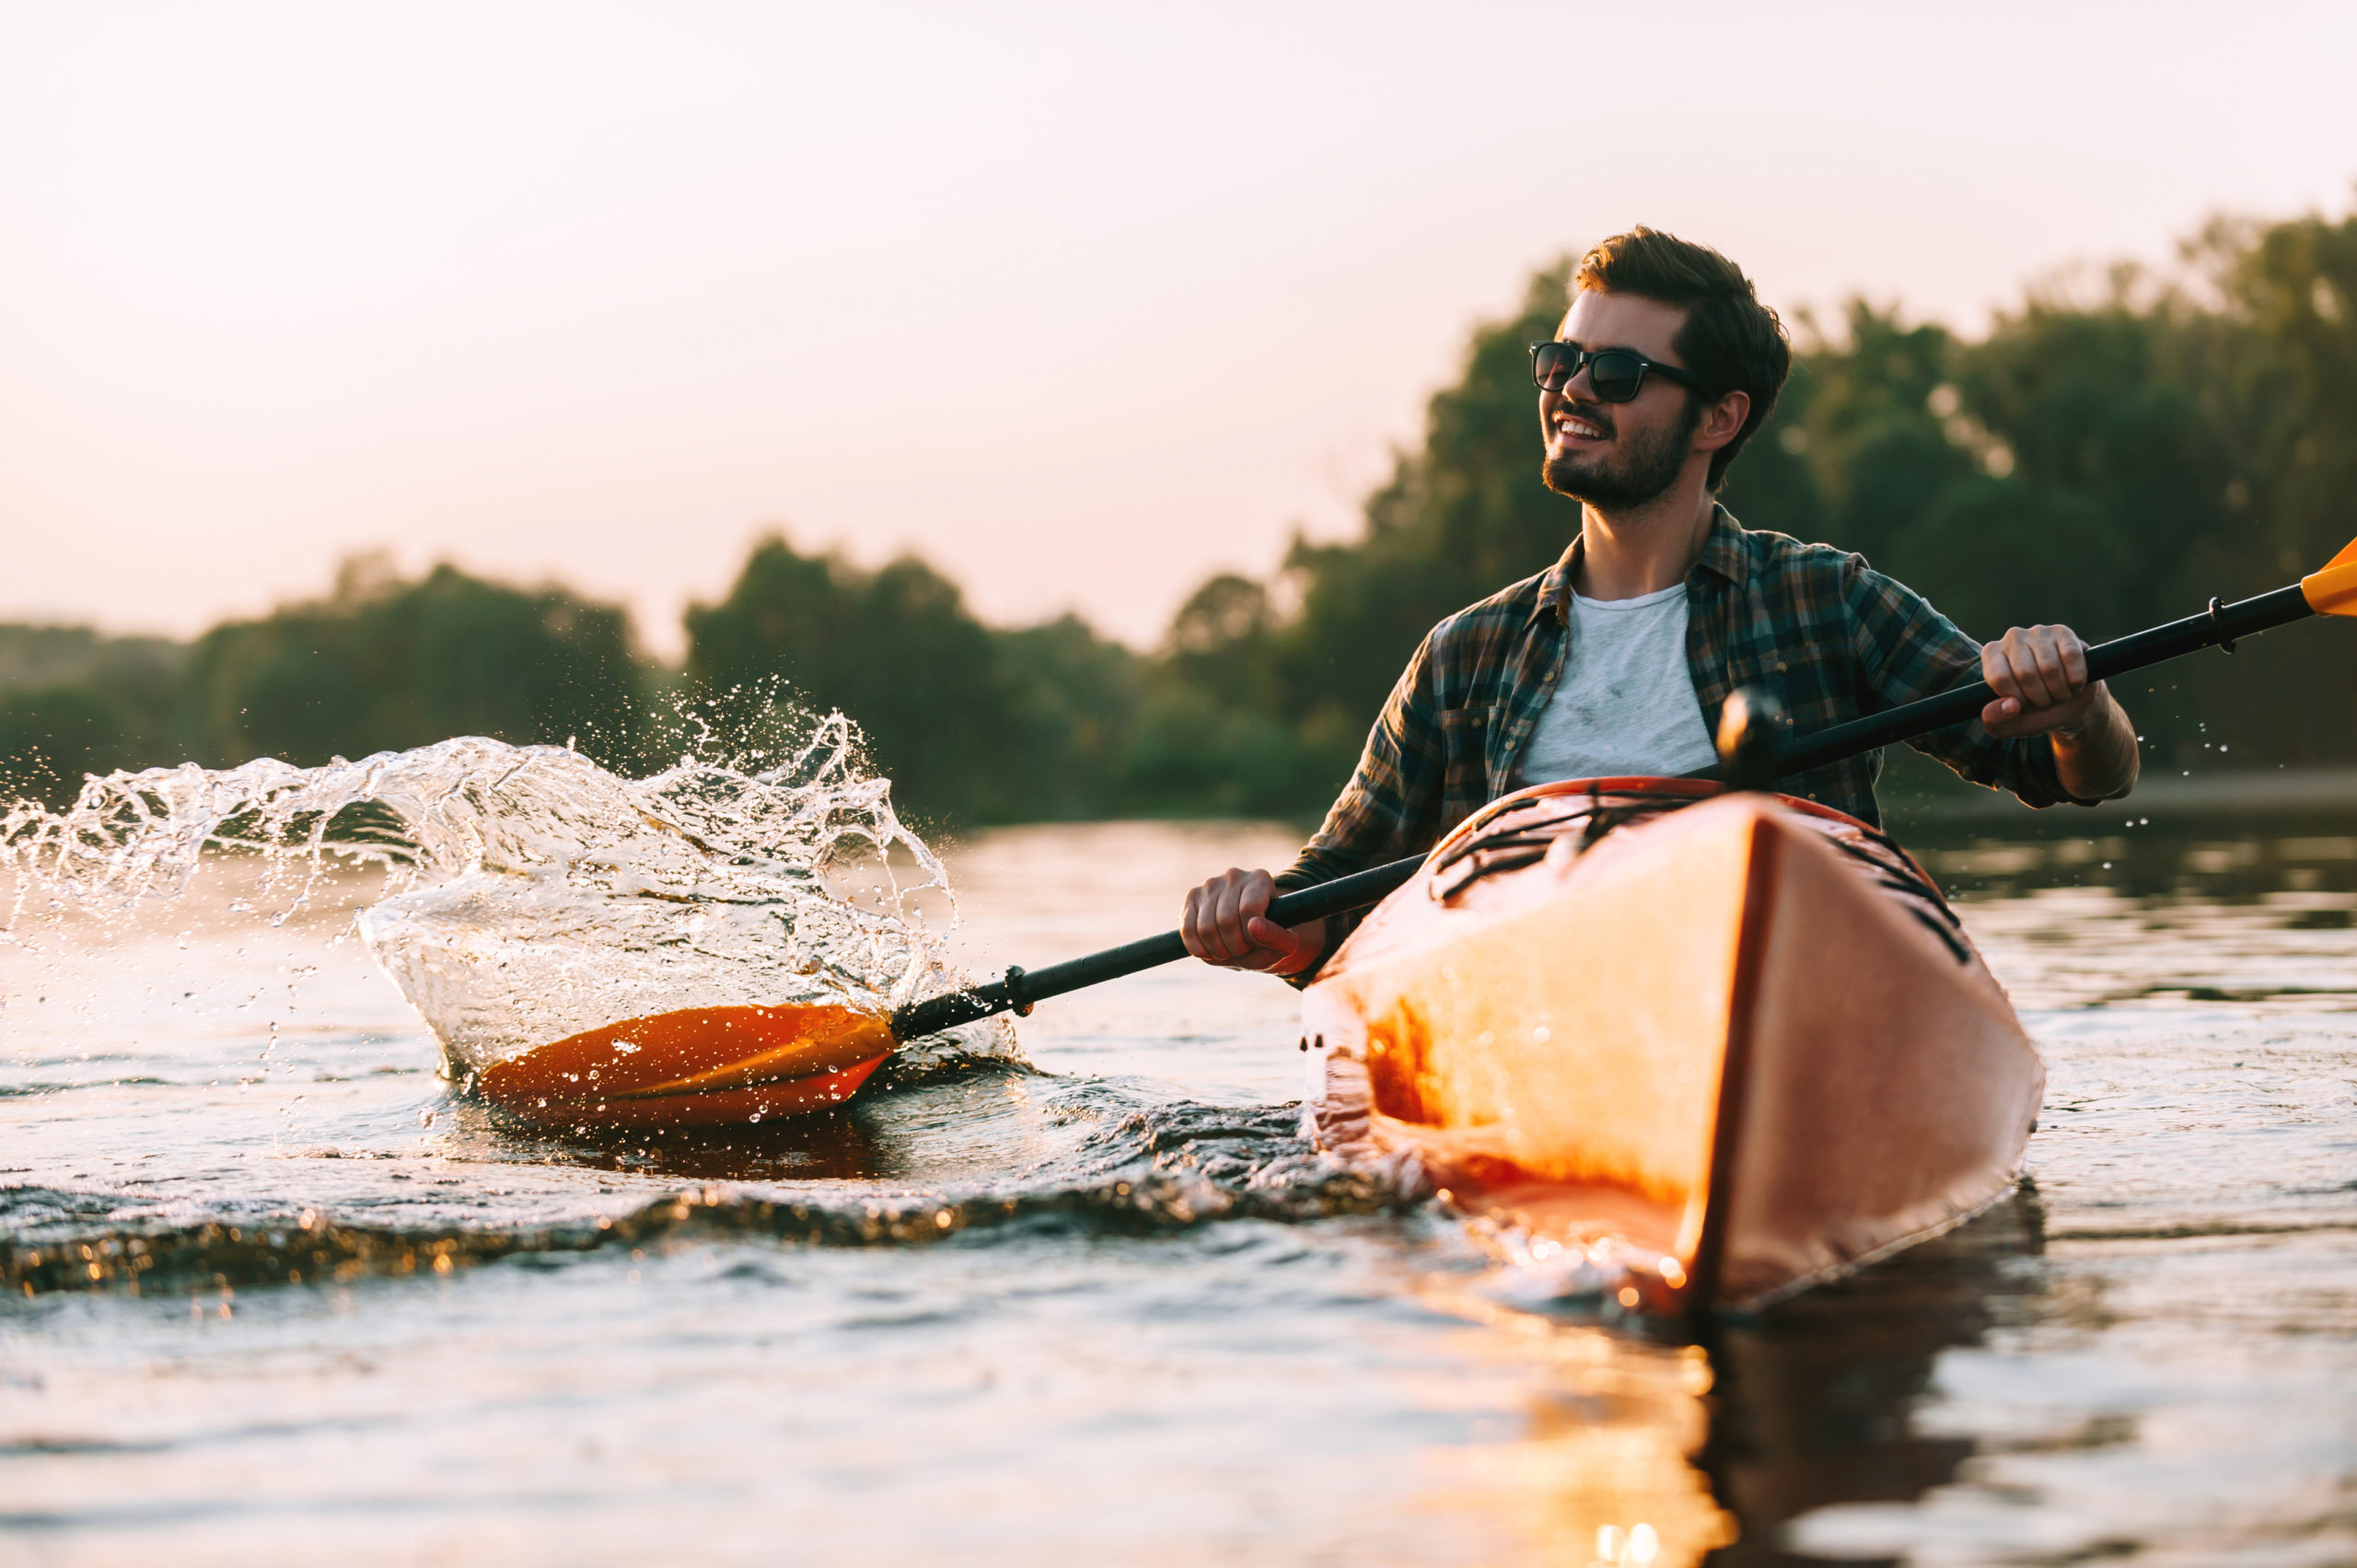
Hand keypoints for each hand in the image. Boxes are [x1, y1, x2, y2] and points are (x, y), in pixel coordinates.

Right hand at [1180, 867, 1325, 974]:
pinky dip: (1198, 949)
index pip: (1248, 910)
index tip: (1256, 943)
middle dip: (1234, 946)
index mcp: (1260, 879)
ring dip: (1217, 950)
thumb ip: (1277, 938)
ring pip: (1205, 927)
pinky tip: (1209, 952)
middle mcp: (1234, 875)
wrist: (1246, 939)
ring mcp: (1210, 884)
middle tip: (1242, 950)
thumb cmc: (1267, 941)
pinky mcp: (1192, 897)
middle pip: (1226, 920)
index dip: (1251, 937)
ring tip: (1228, 951)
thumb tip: (1254, 926)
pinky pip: (1187, 929)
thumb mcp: (1283, 946)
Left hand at [1979, 624, 2105, 738]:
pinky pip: (2071, 656)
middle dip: (2040, 698)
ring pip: (2050, 667)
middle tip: (2045, 702)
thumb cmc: (2032, 711)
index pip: (2000, 678)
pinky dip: (2076, 679)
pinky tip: (2073, 684)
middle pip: (2026, 673)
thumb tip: (2010, 706)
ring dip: (2059, 691)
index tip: (2023, 705)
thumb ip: (1994, 720)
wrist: (2068, 704)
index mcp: (1991, 655)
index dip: (2017, 699)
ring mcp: (2038, 632)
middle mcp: (2012, 638)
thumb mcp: (2007, 724)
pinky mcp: (2064, 633)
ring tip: (2058, 694)